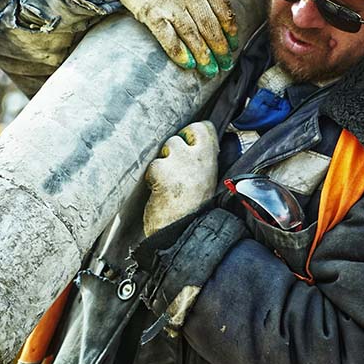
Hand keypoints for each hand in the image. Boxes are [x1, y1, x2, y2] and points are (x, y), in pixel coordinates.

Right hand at [97, 0, 254, 76]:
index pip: (223, 8)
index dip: (230, 30)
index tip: (233, 45)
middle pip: (210, 25)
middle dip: (220, 48)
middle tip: (225, 65)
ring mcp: (169, 2)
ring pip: (192, 34)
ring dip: (204, 55)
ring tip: (211, 70)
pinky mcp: (150, 12)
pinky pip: (167, 36)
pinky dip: (178, 52)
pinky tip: (188, 63)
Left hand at [143, 121, 219, 235]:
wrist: (184, 235)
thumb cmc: (194, 211)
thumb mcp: (207, 182)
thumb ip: (201, 162)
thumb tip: (190, 145)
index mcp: (211, 160)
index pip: (204, 128)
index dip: (192, 134)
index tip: (187, 145)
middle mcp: (198, 158)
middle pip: (181, 135)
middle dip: (173, 148)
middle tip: (173, 168)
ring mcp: (180, 162)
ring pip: (166, 148)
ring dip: (162, 163)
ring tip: (167, 184)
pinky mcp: (162, 171)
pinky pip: (153, 165)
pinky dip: (152, 178)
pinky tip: (158, 192)